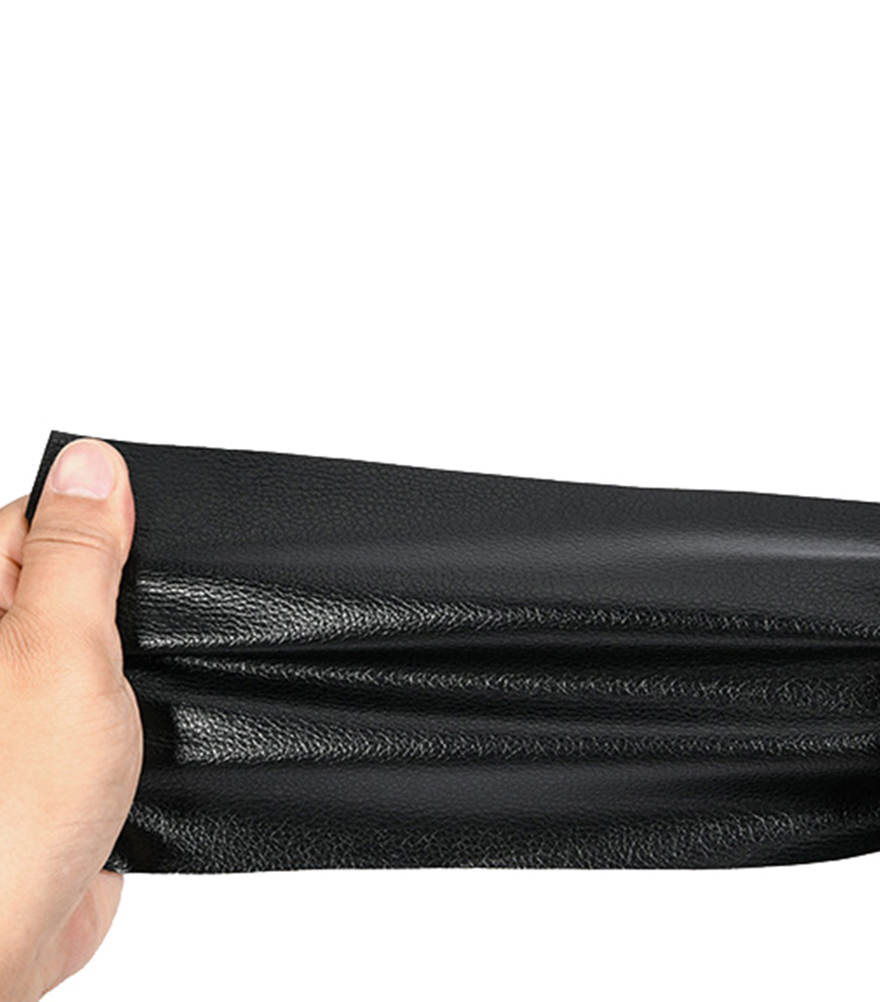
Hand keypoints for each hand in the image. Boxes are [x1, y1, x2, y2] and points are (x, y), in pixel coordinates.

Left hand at [0, 438, 140, 1000]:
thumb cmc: (10, 807)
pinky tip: (161, 714)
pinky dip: (153, 693)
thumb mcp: (58, 650)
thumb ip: (75, 551)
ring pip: (116, 631)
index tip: (147, 558)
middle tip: (152, 636)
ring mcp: (33, 689)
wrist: (5, 934)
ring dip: (151, 650)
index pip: (47, 515)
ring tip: (154, 685)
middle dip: (139, 595)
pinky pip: (123, 686)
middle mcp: (2, 641)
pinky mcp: (66, 735)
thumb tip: (90, 460)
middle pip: (89, 571)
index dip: (110, 523)